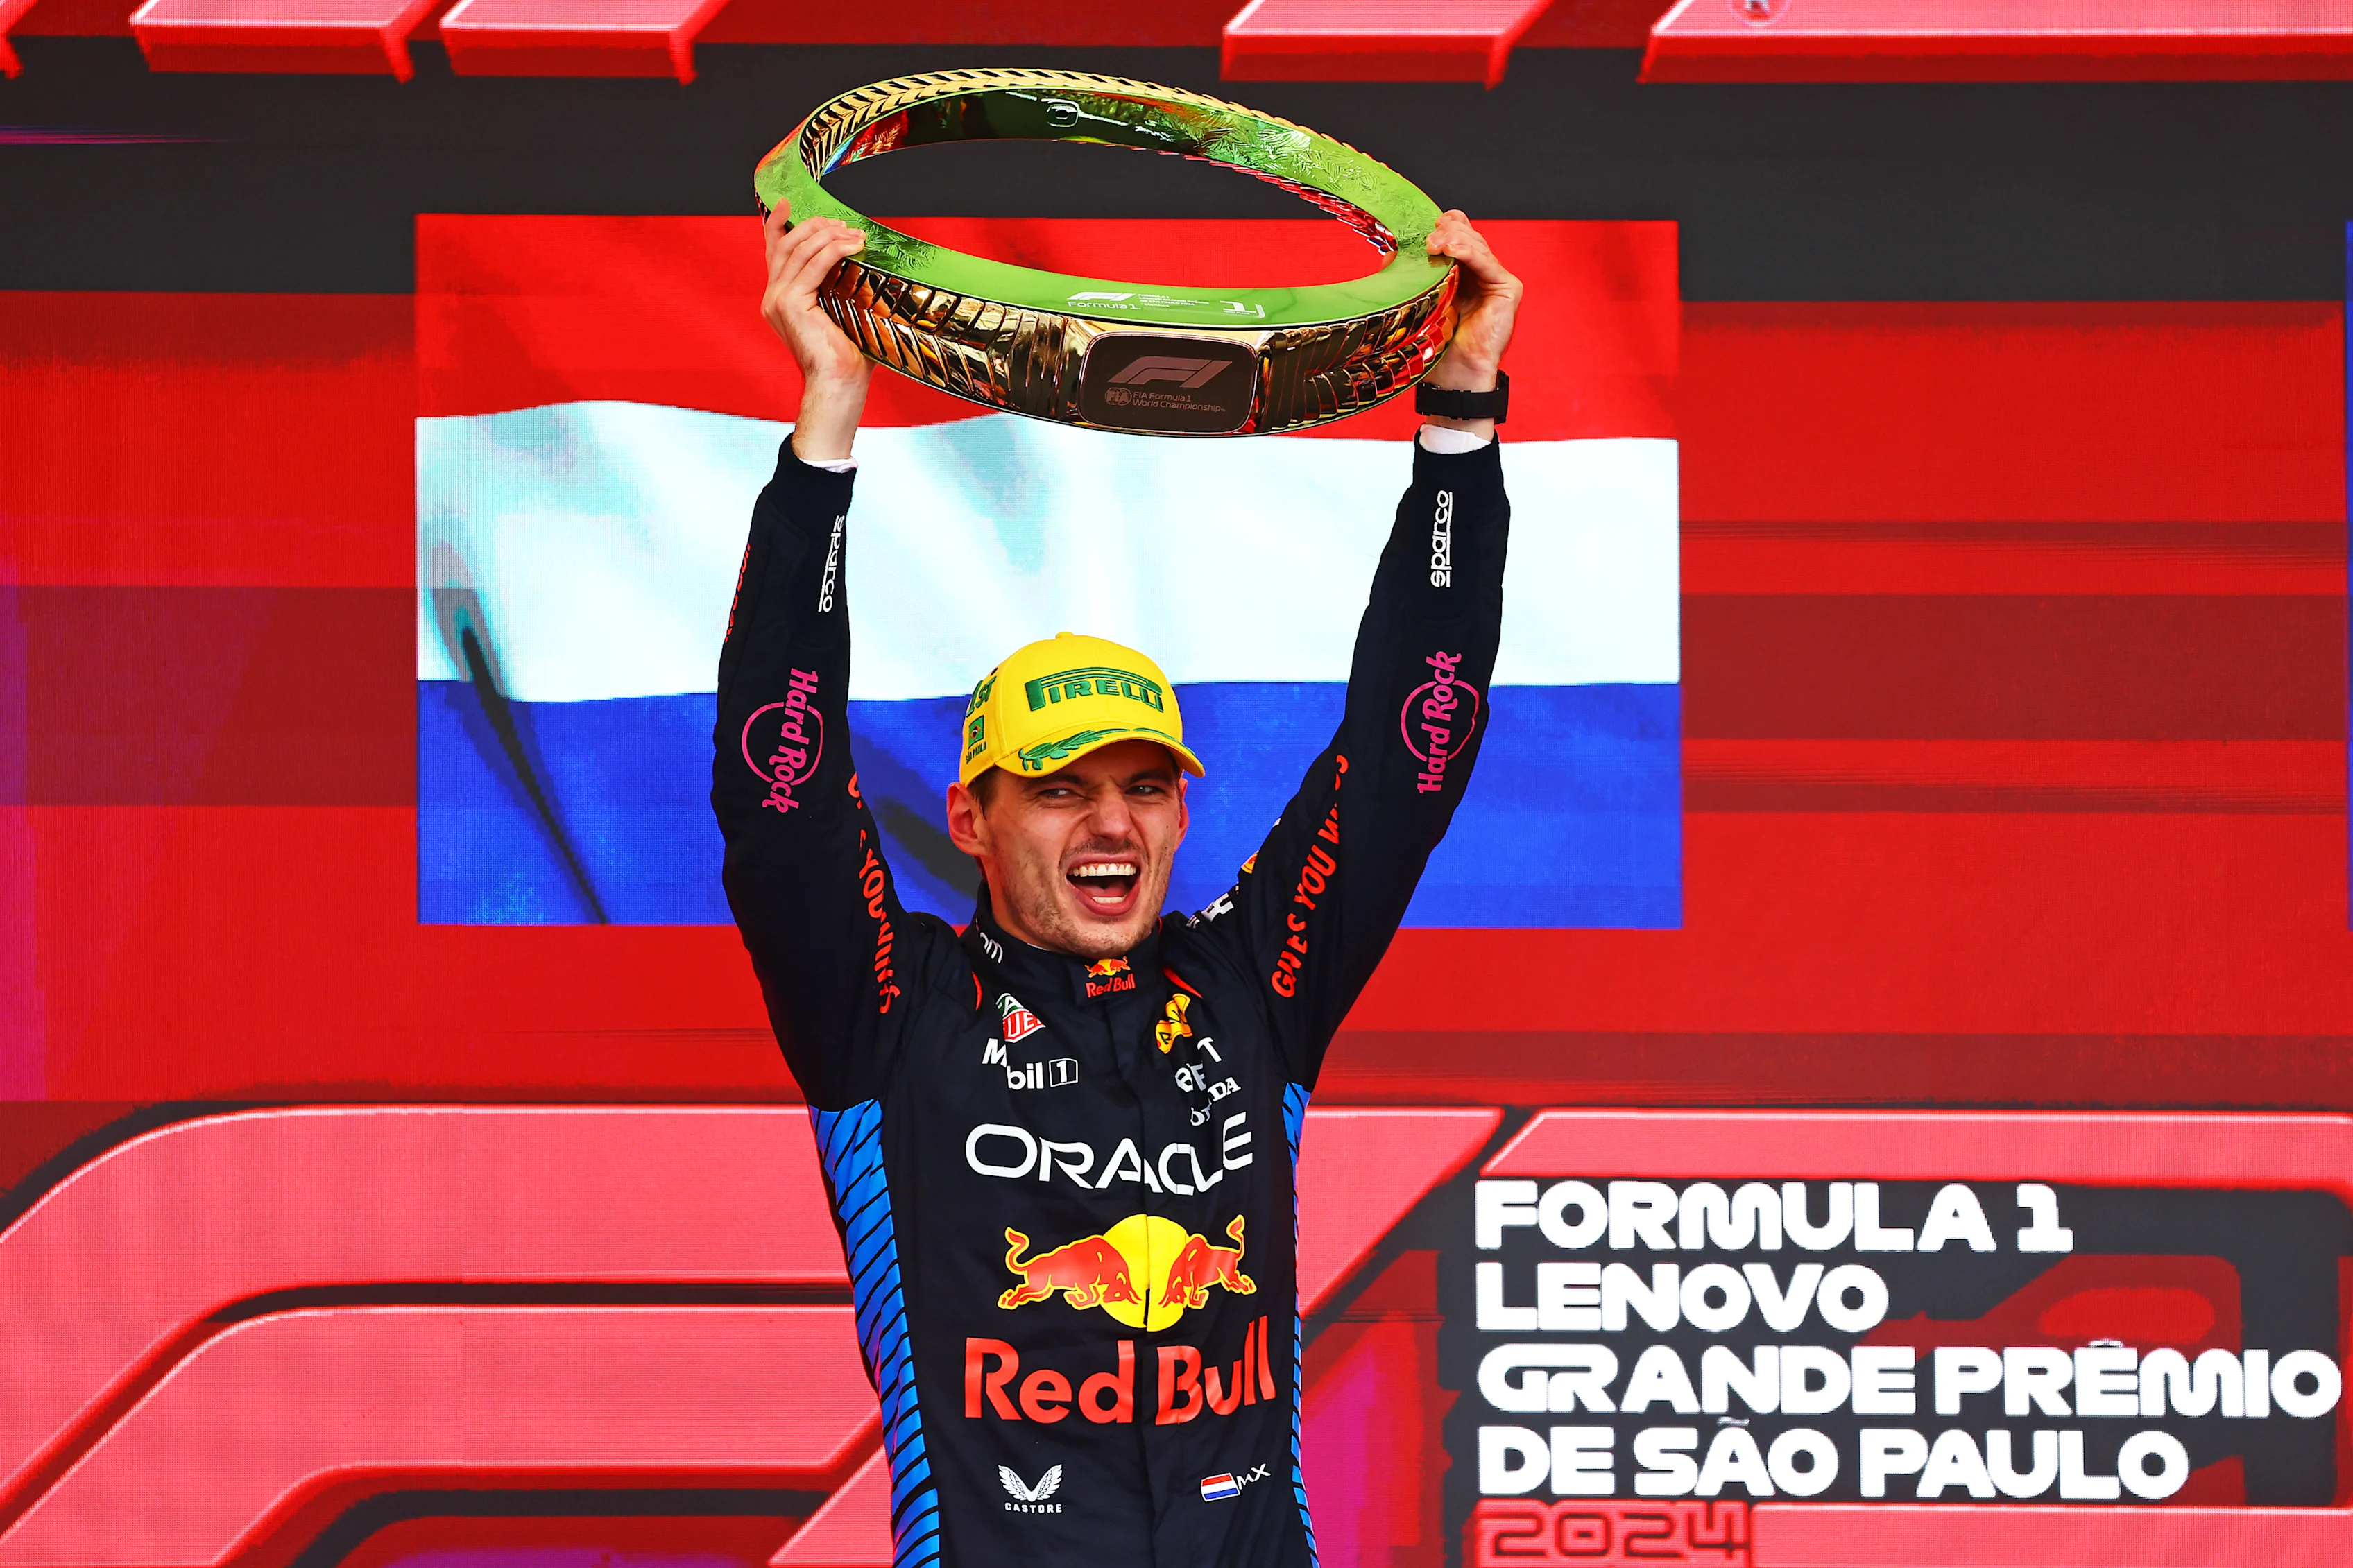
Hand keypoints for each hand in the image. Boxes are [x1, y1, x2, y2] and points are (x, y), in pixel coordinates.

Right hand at [761, 200, 870, 461]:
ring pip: (799, 250)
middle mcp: (772, 297)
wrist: (840, 384)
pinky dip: (834, 250)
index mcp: (780, 299)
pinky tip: (853, 245)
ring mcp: (777, 299)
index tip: (787, 203)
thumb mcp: (844, 311)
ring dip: (828, 234)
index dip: (777, 223)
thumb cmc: (849, 355)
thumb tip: (865, 259)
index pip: (774, 251)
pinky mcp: (790, 303)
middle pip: (786, 243)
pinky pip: (813, 265)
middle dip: (814, 226)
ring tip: (854, 233)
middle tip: (842, 223)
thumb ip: (842, 284)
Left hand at [1424, 211, 1520, 394]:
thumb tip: (1391, 254)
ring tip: (1434, 243)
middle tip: (1426, 239)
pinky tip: (1451, 249)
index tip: (1424, 228)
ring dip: (1454, 240)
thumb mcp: (1419, 301)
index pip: (1460, 237)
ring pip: (1477, 246)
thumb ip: (1410, 276)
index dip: (1446, 226)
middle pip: (1469, 237)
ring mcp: (1497, 280)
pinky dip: (1468, 252)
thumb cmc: (1437, 345)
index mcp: (1464, 274)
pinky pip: (1487, 262)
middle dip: (1446, 232)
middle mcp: (1482, 274)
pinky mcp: (1508, 288)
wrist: (1454, 374)